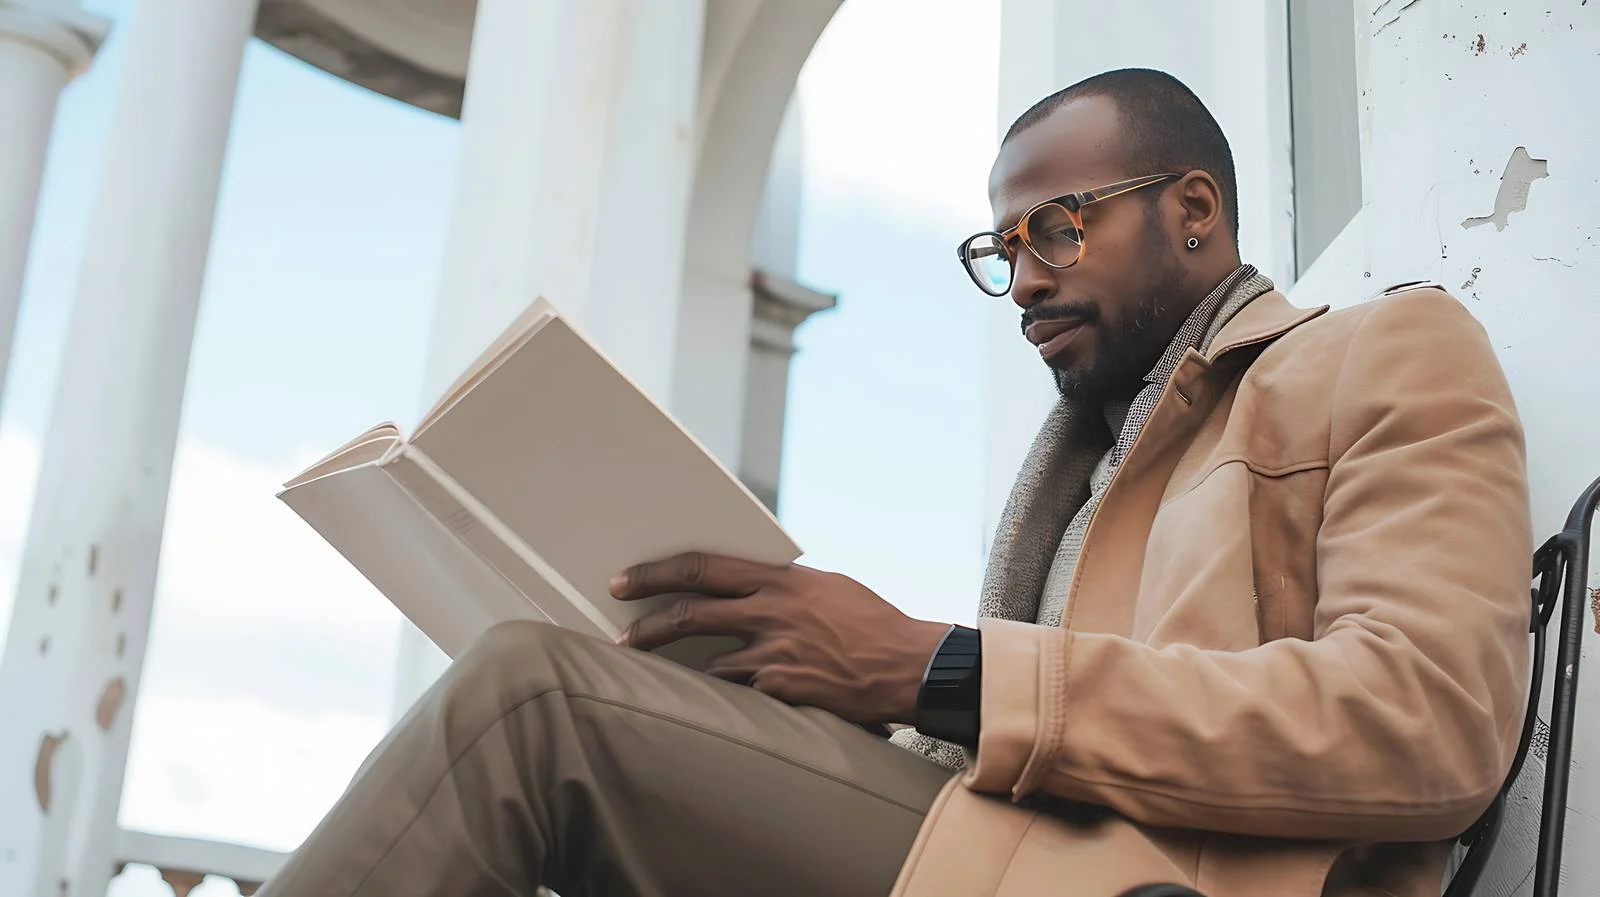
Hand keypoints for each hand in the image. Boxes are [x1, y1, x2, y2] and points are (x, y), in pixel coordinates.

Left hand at [609, 553, 950, 724]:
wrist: (909, 665)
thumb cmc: (872, 624)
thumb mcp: (826, 588)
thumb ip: (781, 588)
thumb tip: (747, 589)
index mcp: (780, 579)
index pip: (702, 567)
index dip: (656, 573)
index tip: (625, 581)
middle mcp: (771, 611)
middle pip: (690, 612)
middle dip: (646, 624)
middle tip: (620, 632)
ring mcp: (774, 653)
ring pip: (707, 661)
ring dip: (679, 669)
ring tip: (657, 674)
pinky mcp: (782, 689)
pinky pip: (738, 693)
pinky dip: (724, 695)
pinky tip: (713, 702)